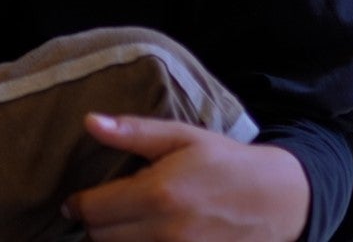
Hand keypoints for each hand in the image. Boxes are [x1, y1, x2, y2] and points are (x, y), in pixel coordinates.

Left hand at [63, 114, 309, 241]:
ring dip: (114, 240)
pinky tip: (142, 235)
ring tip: (121, 223)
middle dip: (94, 225)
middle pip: (101, 239)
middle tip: (101, 210)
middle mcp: (166, 232)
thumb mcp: (181, 136)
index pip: (93, 211)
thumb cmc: (225, 162)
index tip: (74, 202)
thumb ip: (134, 132)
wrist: (278, 200)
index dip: (77, 206)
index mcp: (158, 193)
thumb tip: (90, 122)